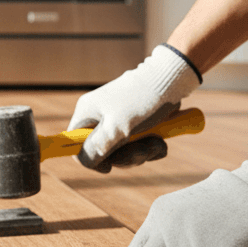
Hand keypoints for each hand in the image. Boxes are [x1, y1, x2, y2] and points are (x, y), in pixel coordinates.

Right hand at [69, 44, 200, 171]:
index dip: (90, 159)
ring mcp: (118, 121)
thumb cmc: (141, 100)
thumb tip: (83, 161)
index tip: (108, 167)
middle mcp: (99, 117)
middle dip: (126, 156)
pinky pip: (138, 145)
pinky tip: (161, 139)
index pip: (76, 145)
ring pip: (124, 151)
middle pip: (103, 151)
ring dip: (142, 152)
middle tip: (142, 151)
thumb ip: (97, 146)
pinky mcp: (136, 124)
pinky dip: (151, 146)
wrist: (171, 80)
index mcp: (88, 113)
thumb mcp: (117, 127)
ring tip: (157, 141)